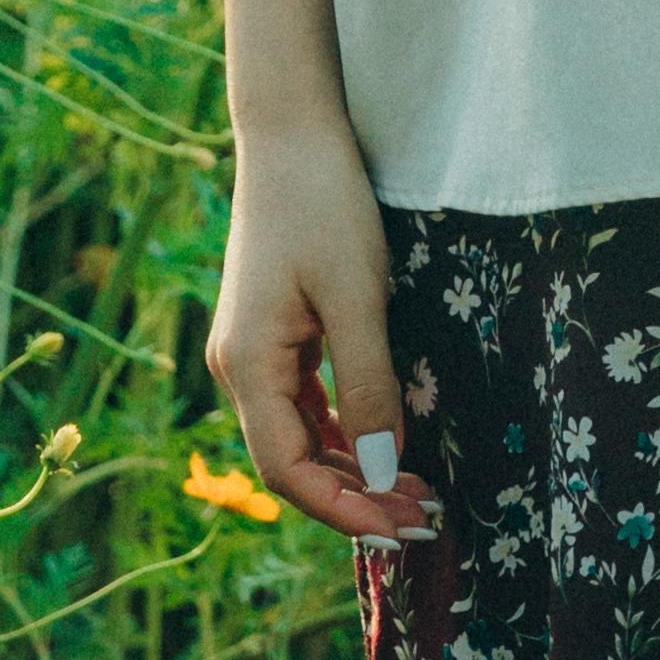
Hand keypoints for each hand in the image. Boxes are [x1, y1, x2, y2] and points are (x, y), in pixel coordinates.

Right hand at [205, 120, 438, 545]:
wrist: (293, 131)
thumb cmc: (325, 204)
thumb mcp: (358, 296)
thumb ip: (368, 386)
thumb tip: (383, 473)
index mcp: (246, 364)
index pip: (287, 470)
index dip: (341, 510)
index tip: (399, 528)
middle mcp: (237, 366)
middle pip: (290, 462)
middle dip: (354, 496)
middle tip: (422, 514)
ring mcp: (250, 349)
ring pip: (297, 435)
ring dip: (351, 468)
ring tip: (413, 488)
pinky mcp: (270, 331)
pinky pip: (301, 402)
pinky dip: (341, 431)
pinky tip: (382, 441)